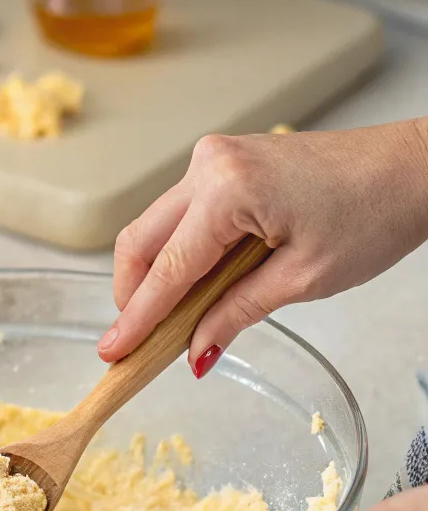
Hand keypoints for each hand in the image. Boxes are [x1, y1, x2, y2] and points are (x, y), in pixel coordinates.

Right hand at [99, 121, 427, 372]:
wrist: (416, 167)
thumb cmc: (376, 212)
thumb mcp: (303, 279)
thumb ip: (236, 314)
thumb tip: (194, 351)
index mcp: (228, 190)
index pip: (167, 270)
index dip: (136, 318)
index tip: (113, 351)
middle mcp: (209, 166)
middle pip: (140, 241)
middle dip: (131, 295)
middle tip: (133, 341)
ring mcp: (213, 159)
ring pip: (154, 226)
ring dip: (153, 275)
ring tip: (167, 319)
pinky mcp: (223, 163)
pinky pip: (180, 214)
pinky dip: (176, 253)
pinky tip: (191, 285)